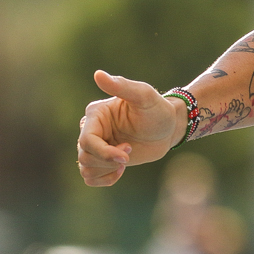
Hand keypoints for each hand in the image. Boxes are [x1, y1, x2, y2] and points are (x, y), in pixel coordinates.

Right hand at [76, 70, 182, 186]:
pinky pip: (90, 177)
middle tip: (130, 150)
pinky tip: (121, 170)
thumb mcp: (144, 96)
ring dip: (107, 169)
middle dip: (108, 160)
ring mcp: (97, 145)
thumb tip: (98, 74)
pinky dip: (104, 179)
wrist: (169, 127)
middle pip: (84, 156)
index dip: (104, 152)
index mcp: (96, 115)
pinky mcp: (103, 159)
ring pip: (86, 168)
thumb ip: (123, 86)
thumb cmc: (158, 109)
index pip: (86, 141)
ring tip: (126, 159)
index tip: (127, 155)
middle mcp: (91, 130)